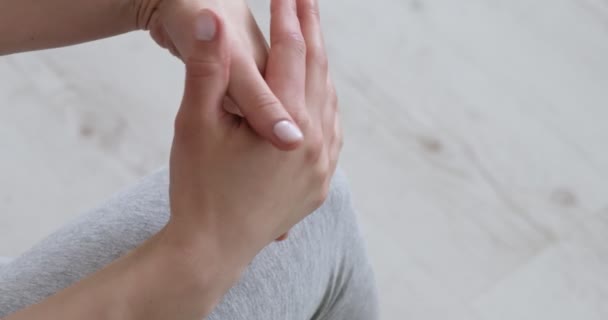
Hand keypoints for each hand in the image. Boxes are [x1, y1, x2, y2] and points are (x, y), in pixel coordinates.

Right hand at [166, 0, 340, 266]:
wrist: (210, 252)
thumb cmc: (198, 188)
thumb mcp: (194, 125)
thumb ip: (206, 68)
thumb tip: (208, 17)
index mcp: (289, 124)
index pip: (292, 52)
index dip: (289, 14)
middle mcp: (318, 143)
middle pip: (319, 71)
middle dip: (312, 30)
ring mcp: (323, 167)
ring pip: (329, 101)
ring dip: (320, 66)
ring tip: (312, 37)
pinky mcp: (319, 185)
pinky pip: (333, 133)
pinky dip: (326, 104)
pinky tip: (320, 95)